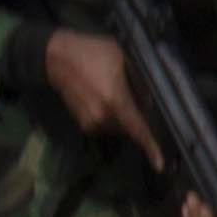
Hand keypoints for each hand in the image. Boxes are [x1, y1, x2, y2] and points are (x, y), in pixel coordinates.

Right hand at [41, 25, 163, 163]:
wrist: (57, 58)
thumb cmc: (92, 53)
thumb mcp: (123, 57)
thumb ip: (139, 79)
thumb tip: (152, 100)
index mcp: (115, 101)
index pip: (138, 129)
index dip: (150, 146)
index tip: (160, 164)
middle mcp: (103, 117)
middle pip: (131, 128)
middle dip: (139, 119)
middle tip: (139, 98)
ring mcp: (91, 123)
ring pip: (119, 127)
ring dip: (124, 117)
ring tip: (117, 92)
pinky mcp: (84, 124)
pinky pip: (107, 125)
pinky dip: (112, 116)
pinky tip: (105, 96)